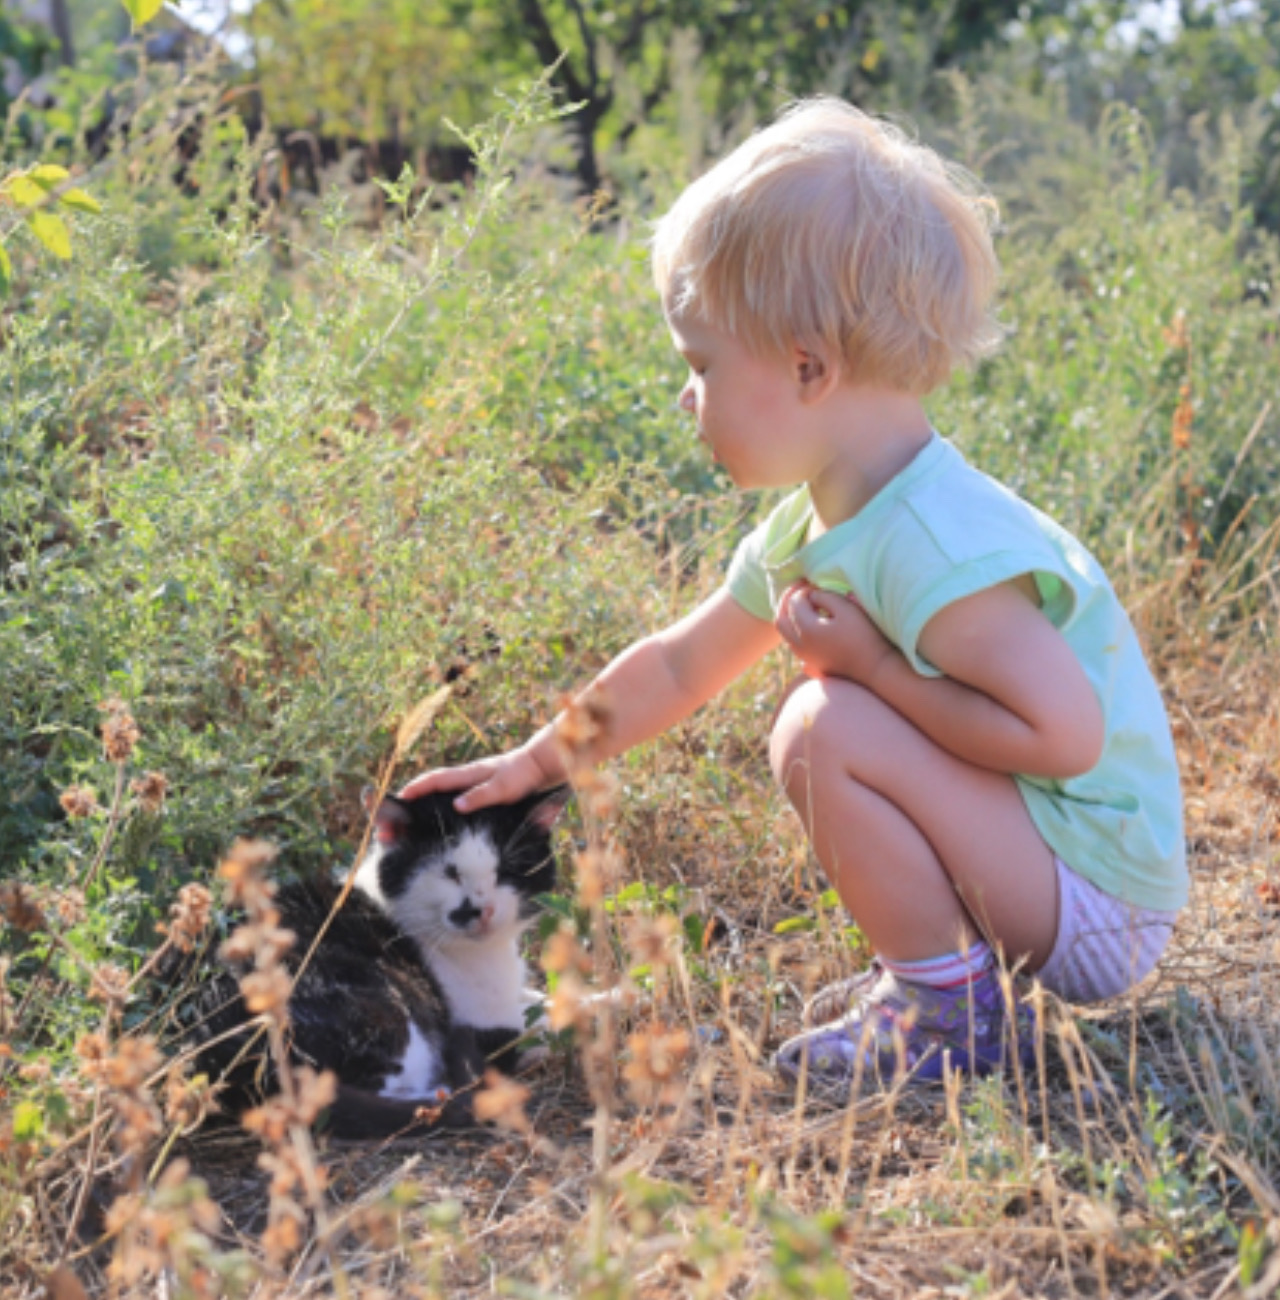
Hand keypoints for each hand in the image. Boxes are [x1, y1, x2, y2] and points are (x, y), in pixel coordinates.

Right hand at [398, 745, 554, 812]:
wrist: (541, 765)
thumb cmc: (522, 776)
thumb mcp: (503, 788)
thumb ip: (481, 796)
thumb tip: (456, 806)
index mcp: (468, 774)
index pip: (435, 779)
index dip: (416, 788)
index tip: (398, 799)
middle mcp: (467, 776)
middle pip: (433, 785)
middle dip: (413, 796)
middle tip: (397, 815)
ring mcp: (474, 781)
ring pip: (443, 790)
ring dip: (426, 801)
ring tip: (412, 819)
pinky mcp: (482, 788)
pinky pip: (455, 794)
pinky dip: (442, 802)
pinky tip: (442, 816)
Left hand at [774, 581, 896, 685]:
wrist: (876, 668)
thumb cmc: (865, 635)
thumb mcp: (847, 609)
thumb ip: (825, 596)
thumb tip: (811, 595)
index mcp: (806, 630)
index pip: (794, 602)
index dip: (805, 589)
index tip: (818, 586)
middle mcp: (800, 646)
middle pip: (780, 618)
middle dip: (788, 601)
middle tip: (803, 589)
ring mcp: (804, 657)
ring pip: (786, 634)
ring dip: (792, 616)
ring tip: (809, 605)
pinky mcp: (813, 664)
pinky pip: (794, 645)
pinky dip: (797, 630)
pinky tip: (813, 625)